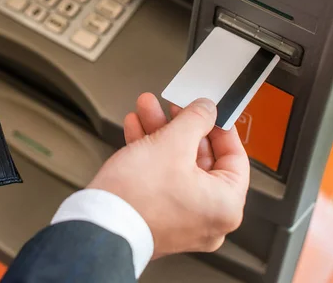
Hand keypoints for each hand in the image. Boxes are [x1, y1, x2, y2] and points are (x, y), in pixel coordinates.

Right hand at [87, 93, 249, 257]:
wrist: (98, 226)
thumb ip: (195, 120)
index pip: (235, 157)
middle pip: (200, 159)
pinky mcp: (157, 218)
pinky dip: (151, 155)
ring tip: (145, 111)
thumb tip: (206, 110)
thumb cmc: (137, 199)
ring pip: (176, 166)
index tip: (208, 111)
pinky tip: (137, 130)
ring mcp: (181, 221)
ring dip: (160, 134)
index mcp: (224, 205)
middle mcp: (208, 218)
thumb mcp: (172, 144)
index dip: (220, 127)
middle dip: (179, 126)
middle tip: (170, 106)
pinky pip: (161, 180)